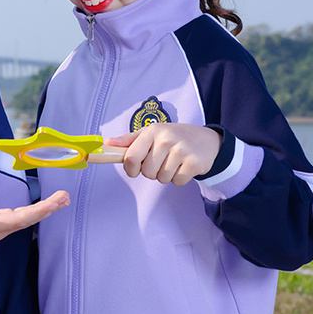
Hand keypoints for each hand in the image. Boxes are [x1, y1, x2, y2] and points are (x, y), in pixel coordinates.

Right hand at [0, 191, 68, 254]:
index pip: (21, 219)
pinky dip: (32, 210)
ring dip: (43, 209)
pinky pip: (19, 216)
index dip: (39, 211)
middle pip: (28, 219)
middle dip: (48, 209)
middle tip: (66, 197)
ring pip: (25, 218)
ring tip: (60, 200)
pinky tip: (41, 206)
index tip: (55, 203)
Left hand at [105, 124, 221, 185]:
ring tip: (174, 162)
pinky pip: (177, 182)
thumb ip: (128, 141)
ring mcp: (182, 150)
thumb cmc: (173, 137)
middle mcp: (166, 139)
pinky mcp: (194, 162)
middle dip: (152, 172)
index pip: (131, 158)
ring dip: (166, 175)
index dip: (130, 169)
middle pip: (147, 172)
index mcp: (152, 132)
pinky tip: (183, 166)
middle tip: (161, 161)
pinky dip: (179, 179)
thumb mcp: (151, 133)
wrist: (206, 139)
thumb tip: (107, 143)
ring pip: (162, 178)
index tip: (134, 169)